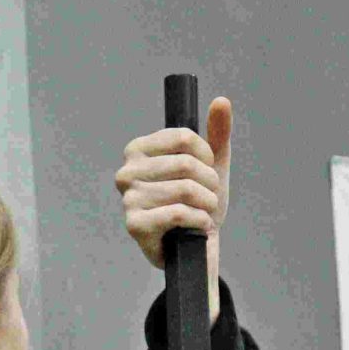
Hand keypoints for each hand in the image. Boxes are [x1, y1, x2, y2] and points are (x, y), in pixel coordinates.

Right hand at [115, 96, 233, 316]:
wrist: (196, 248)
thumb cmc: (198, 203)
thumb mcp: (211, 165)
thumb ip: (217, 133)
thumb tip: (221, 101)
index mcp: (138, 150)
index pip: (184, 137)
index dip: (206, 155)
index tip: (208, 170)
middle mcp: (126, 172)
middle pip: (185, 164)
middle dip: (208, 182)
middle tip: (210, 197)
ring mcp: (128, 199)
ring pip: (185, 189)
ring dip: (207, 203)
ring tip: (206, 212)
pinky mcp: (135, 226)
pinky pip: (179, 213)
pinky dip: (200, 220)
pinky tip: (200, 226)